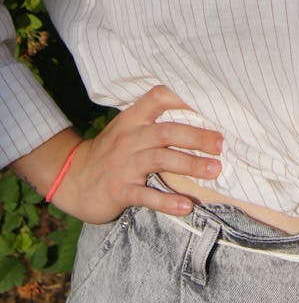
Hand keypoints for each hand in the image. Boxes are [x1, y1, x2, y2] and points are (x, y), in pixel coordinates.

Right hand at [51, 85, 222, 222]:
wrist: (73, 179)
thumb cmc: (111, 151)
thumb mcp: (128, 128)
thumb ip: (155, 120)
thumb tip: (199, 114)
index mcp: (133, 118)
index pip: (158, 97)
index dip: (183, 96)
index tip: (211, 101)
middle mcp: (129, 137)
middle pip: (165, 131)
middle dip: (196, 137)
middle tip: (221, 144)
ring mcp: (123, 164)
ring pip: (159, 159)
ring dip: (189, 165)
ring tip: (215, 171)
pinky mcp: (119, 191)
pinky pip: (145, 196)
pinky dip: (167, 201)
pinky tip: (186, 206)